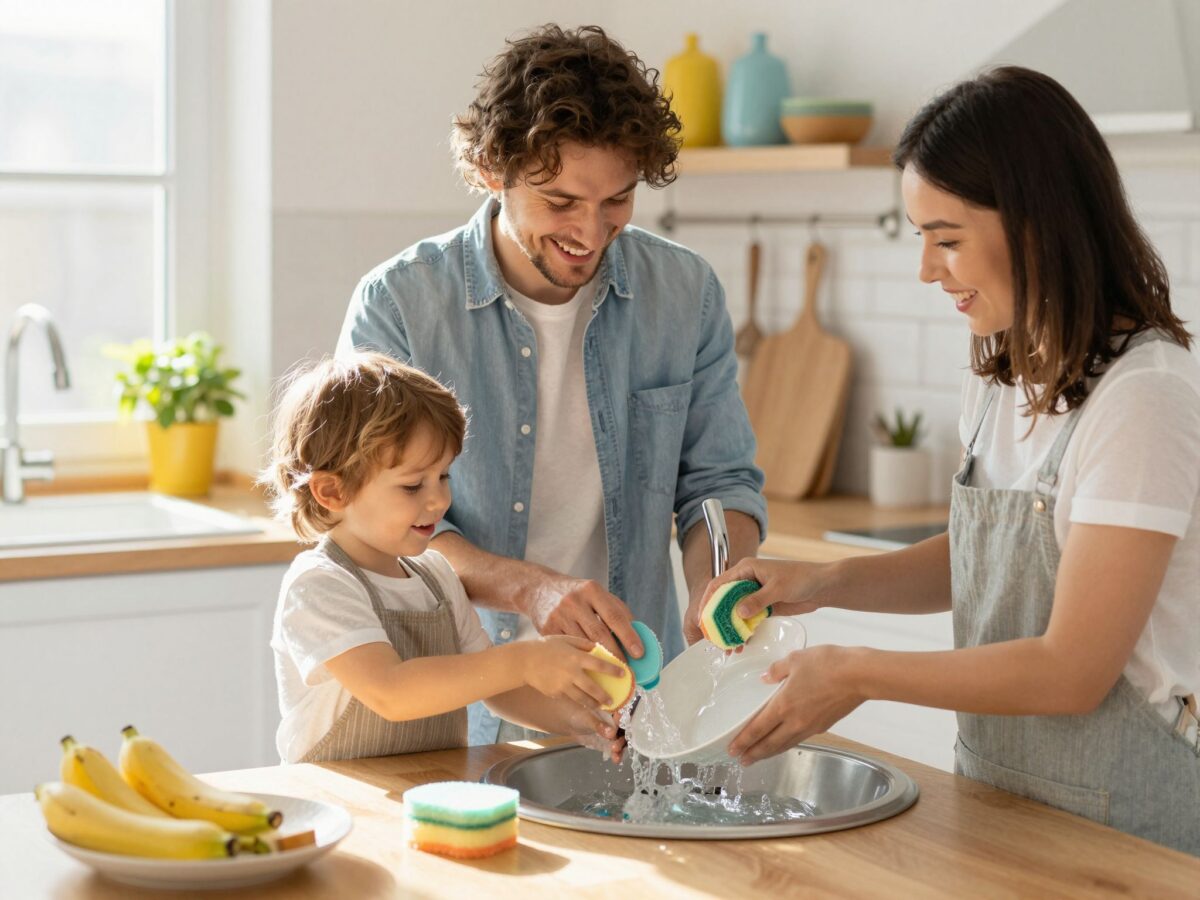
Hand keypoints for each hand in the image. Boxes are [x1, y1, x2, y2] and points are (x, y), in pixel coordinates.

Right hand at [520, 635, 626, 708]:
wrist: (524, 661)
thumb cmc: (546, 647)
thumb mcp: (565, 639)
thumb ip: (583, 644)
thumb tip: (600, 648)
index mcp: (575, 657)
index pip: (599, 665)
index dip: (613, 670)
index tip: (624, 674)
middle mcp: (570, 673)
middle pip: (593, 688)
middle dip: (605, 696)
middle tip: (613, 700)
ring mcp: (562, 685)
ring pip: (582, 699)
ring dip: (593, 703)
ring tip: (600, 705)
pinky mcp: (555, 693)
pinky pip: (570, 699)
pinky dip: (578, 701)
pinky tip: (584, 701)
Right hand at [525, 573, 641, 661]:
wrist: (539, 589)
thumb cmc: (576, 594)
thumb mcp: (596, 593)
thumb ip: (616, 610)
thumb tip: (636, 633)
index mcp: (591, 590)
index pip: (614, 616)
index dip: (628, 636)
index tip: (639, 653)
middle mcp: (574, 602)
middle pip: (599, 634)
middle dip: (615, 653)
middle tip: (627, 669)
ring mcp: (558, 615)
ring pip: (583, 645)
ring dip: (599, 662)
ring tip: (611, 674)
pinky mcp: (547, 628)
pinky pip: (568, 649)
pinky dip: (580, 661)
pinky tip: (589, 670)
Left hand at [563, 705, 625, 763]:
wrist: (569, 724)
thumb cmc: (578, 715)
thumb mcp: (587, 719)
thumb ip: (599, 725)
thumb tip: (611, 733)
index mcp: (612, 711)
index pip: (624, 716)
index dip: (626, 723)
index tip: (623, 729)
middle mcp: (615, 722)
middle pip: (625, 730)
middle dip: (622, 739)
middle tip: (615, 745)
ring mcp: (612, 734)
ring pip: (621, 741)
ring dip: (621, 747)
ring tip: (615, 752)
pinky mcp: (608, 743)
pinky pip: (615, 749)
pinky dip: (617, 754)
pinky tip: (616, 759)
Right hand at [684, 557, 832, 643]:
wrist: (823, 586)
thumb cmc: (802, 577)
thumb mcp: (778, 588)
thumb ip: (758, 600)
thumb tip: (739, 612)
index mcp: (746, 569)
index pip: (719, 584)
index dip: (708, 601)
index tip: (703, 618)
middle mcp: (746, 581)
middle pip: (724, 600)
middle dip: (718, 619)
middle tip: (715, 637)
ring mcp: (754, 595)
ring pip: (735, 612)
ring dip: (730, 628)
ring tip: (728, 646)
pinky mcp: (763, 607)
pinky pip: (748, 620)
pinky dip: (744, 631)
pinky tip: (742, 643)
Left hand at [727, 645, 864, 765]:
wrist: (859, 676)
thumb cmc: (828, 664)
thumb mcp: (796, 659)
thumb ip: (777, 670)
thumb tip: (765, 678)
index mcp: (783, 706)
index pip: (757, 728)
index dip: (743, 741)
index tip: (732, 749)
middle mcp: (795, 721)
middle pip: (770, 743)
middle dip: (754, 753)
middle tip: (742, 760)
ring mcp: (811, 726)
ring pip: (786, 744)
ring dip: (770, 752)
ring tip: (760, 756)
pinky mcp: (825, 726)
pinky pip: (800, 738)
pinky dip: (788, 743)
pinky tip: (786, 740)